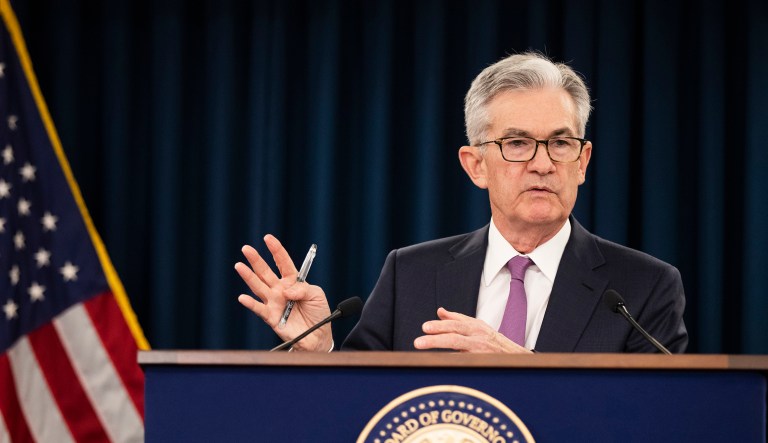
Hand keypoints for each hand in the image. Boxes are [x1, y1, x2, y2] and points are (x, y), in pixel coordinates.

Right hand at [234, 235, 332, 350]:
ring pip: (258, 287)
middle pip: (266, 272)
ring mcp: (274, 302)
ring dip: (249, 277)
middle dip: (256, 260)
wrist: (318, 336)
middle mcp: (280, 290)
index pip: (282, 262)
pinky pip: (259, 309)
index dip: (276, 250)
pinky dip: (251, 303)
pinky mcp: (271, 317)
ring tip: (239, 266)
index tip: (268, 238)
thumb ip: (303, 289)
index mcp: (293, 281)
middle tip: (246, 249)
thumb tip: (286, 290)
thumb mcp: (317, 295)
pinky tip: (242, 297)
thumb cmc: (319, 313)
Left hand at [414, 308, 532, 352]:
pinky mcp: (484, 363)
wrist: (518, 358)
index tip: (425, 327)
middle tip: (420, 341)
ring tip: (425, 349)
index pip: (456, 324)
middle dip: (436, 338)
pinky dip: (454, 363)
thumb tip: (440, 311)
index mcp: (476, 327)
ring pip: (459, 349)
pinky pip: (466, 363)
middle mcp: (479, 338)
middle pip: (455, 336)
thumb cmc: (494, 342)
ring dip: (440, 349)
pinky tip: (441, 365)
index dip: (440, 326)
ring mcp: (482, 352)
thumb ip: (458, 318)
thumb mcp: (478, 326)